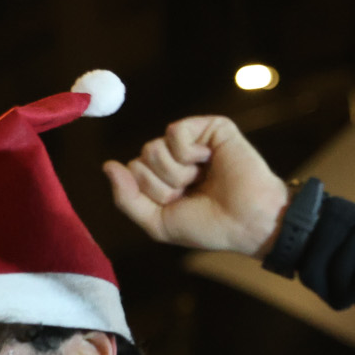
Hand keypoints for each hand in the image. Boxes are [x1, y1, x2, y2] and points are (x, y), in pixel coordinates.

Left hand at [103, 116, 289, 255]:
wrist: (247, 222)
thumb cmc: (208, 226)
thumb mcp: (158, 222)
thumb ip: (127, 198)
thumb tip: (108, 166)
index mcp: (164, 178)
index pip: (133, 172)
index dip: (153, 194)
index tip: (180, 204)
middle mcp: (177, 157)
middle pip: (141, 160)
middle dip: (163, 185)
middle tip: (193, 192)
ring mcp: (193, 140)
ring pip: (154, 147)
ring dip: (177, 172)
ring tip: (202, 179)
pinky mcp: (210, 127)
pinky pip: (175, 131)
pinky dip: (188, 152)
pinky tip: (209, 160)